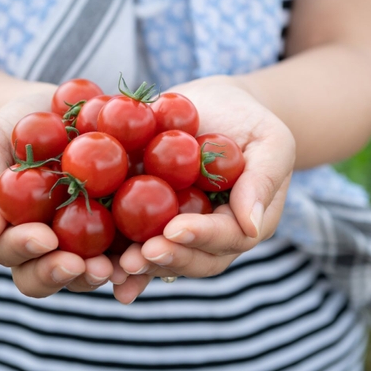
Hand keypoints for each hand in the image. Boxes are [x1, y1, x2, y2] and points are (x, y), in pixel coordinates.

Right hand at [0, 88, 126, 297]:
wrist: (56, 109)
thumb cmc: (11, 127)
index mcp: (11, 231)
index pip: (9, 252)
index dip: (24, 250)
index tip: (43, 237)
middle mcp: (48, 244)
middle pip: (48, 273)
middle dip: (61, 273)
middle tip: (79, 264)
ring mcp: (85, 237)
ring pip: (89, 268)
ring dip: (101, 273)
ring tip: (117, 267)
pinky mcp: (120, 223)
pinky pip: (129, 243)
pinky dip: (138, 249)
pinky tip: (150, 244)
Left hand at [114, 75, 294, 302]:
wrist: (216, 104)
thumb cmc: (251, 121)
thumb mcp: (271, 141)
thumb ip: (264, 179)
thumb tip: (252, 226)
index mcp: (244, 222)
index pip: (228, 238)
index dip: (201, 237)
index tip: (175, 229)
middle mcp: (211, 235)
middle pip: (193, 258)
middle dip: (167, 258)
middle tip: (140, 255)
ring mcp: (179, 228)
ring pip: (163, 256)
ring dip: (140, 266)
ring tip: (117, 266)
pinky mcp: (149, 217)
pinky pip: (135, 239)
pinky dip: (118, 254)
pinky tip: (99, 265)